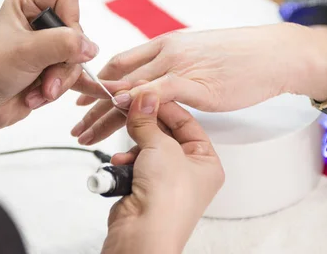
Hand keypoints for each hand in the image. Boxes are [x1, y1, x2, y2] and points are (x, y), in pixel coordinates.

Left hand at [0, 0, 121, 131]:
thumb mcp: (25, 52)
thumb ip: (62, 44)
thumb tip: (91, 48)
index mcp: (26, 5)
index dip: (69, 21)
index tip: (58, 42)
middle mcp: (38, 23)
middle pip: (76, 33)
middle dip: (63, 62)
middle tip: (45, 79)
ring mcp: (46, 48)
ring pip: (77, 59)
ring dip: (60, 81)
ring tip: (41, 93)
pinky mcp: (51, 70)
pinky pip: (75, 74)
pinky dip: (80, 85)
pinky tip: (101, 91)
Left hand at [72, 23, 326, 144]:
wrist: (274, 53)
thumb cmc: (242, 56)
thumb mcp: (200, 56)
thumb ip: (175, 69)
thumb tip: (160, 86)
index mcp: (165, 45)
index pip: (121, 63)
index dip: (98, 82)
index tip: (83, 99)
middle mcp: (166, 52)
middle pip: (118, 78)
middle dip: (92, 102)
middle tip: (74, 123)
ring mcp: (178, 65)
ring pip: (130, 89)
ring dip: (104, 113)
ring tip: (85, 133)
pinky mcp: (194, 81)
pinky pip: (157, 91)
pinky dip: (135, 101)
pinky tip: (119, 112)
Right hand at [102, 91, 223, 253]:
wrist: (142, 236)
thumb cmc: (167, 201)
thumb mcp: (160, 148)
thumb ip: (148, 119)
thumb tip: (143, 95)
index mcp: (206, 161)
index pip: (185, 121)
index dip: (164, 104)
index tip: (144, 91)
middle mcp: (188, 171)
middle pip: (164, 133)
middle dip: (144, 125)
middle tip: (128, 106)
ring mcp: (166, 180)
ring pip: (145, 147)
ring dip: (132, 145)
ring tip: (125, 145)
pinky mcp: (144, 188)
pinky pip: (133, 164)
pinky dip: (124, 162)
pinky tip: (120, 165)